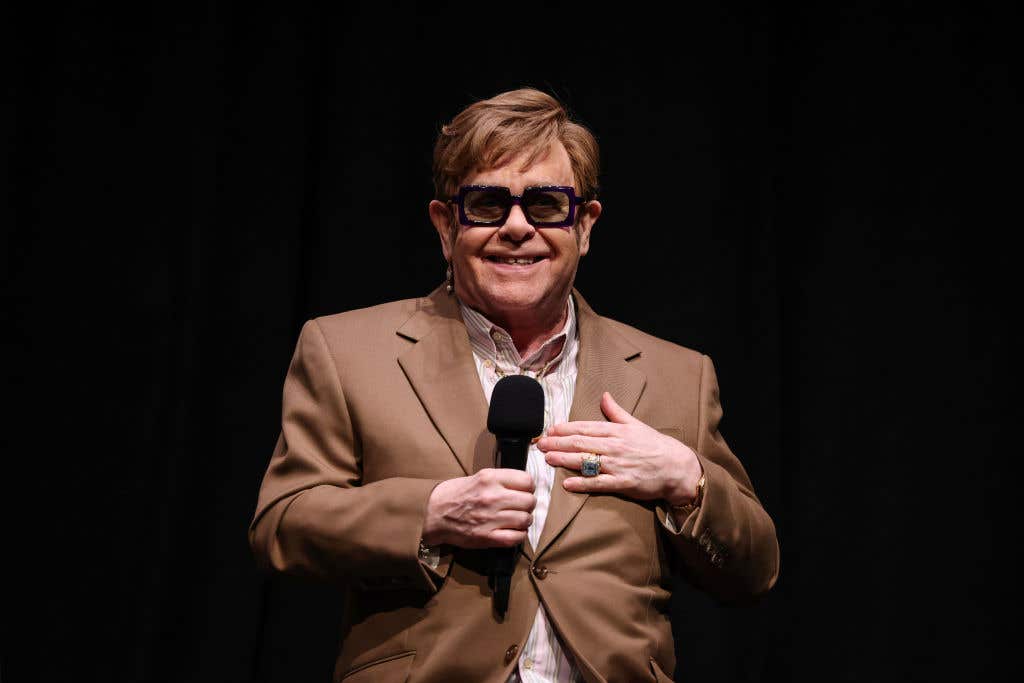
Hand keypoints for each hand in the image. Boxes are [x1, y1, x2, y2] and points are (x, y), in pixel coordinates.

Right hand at [422, 468, 535, 548]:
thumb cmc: (455, 494)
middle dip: (528, 505)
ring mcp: (491, 518)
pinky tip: (513, 532)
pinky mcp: (487, 537)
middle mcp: (492, 497)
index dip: (529, 487)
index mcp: (490, 479)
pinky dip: (519, 535)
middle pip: (529, 501)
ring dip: (525, 521)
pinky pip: (517, 537)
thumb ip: (500, 480)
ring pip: (526, 519)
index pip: (527, 480)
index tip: (525, 491)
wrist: (434, 514)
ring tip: (517, 520)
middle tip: (521, 507)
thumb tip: (524, 486)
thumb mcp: (478, 477)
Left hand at [538, 392, 702, 505]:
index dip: (565, 428)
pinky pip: (599, 483)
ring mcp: (618, 465)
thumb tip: (604, 395)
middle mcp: (614, 446)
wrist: (677, 467)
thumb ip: (616, 411)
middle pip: (580, 443)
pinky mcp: (623, 483)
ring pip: (586, 461)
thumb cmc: (655, 445)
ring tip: (547, 458)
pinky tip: (567, 483)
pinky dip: (582, 483)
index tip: (550, 429)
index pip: (585, 427)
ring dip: (564, 460)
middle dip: (558, 443)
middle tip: (539, 444)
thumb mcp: (636, 424)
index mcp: (616, 431)